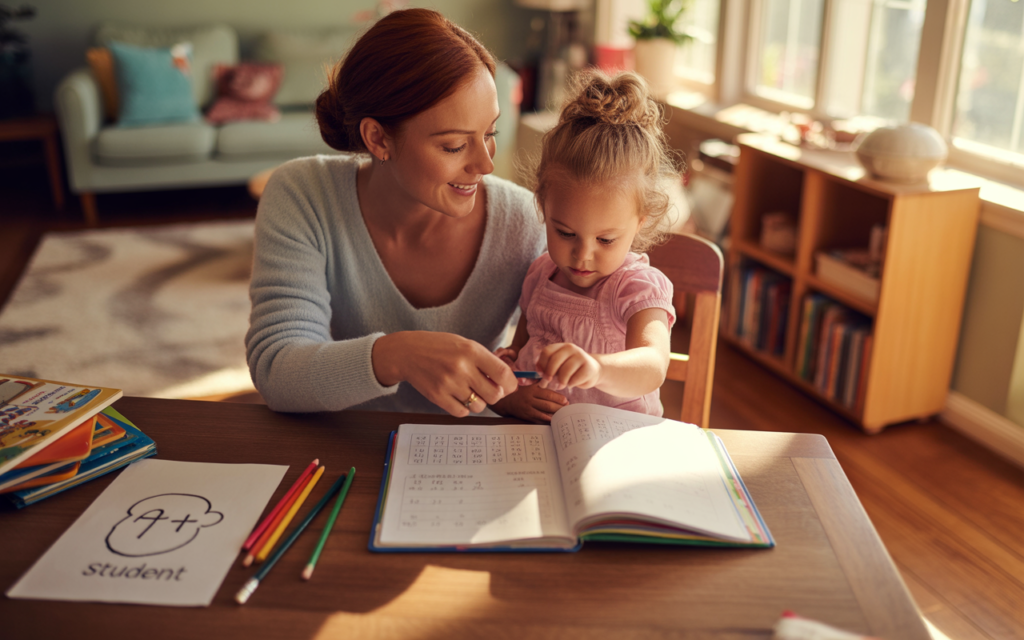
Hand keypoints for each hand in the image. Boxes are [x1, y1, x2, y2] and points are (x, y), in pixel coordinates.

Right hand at [372, 331, 517, 416]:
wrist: (408, 353)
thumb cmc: (441, 348)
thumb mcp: (466, 345)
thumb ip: (486, 362)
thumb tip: (508, 383)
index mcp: (472, 351)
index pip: (503, 374)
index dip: (511, 384)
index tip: (508, 385)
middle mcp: (462, 368)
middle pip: (495, 395)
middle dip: (495, 394)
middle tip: (487, 388)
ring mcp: (449, 384)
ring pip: (479, 406)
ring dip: (478, 401)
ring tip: (469, 390)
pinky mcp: (438, 397)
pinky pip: (462, 413)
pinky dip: (464, 408)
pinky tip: (458, 396)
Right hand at [491, 384, 567, 422]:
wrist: (506, 401)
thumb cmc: (521, 392)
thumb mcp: (529, 385)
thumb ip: (541, 384)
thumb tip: (554, 381)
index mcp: (532, 390)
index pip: (548, 394)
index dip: (558, 398)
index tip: (566, 400)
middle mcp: (530, 400)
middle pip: (547, 405)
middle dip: (559, 407)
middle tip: (566, 409)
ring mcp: (528, 409)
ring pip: (544, 413)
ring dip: (554, 415)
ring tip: (562, 415)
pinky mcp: (526, 417)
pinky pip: (538, 420)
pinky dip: (546, 421)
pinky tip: (553, 421)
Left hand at [536, 343, 601, 390]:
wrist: (593, 370)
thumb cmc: (571, 370)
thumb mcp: (558, 367)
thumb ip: (544, 371)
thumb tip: (526, 380)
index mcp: (561, 347)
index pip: (547, 351)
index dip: (541, 364)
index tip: (540, 374)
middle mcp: (571, 349)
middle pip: (554, 360)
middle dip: (549, 374)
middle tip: (548, 382)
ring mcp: (581, 357)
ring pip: (564, 372)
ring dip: (560, 382)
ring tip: (561, 385)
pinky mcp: (589, 368)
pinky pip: (574, 380)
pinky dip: (570, 384)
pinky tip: (572, 383)